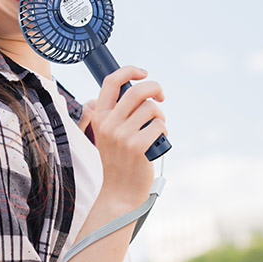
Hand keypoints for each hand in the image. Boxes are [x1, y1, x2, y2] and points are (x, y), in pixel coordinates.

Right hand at [90, 66, 165, 207]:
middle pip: (138, 91)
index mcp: (99, 117)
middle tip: (161, 97)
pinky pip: (160, 125)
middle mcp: (108, 124)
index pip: (111, 82)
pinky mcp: (137, 146)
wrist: (120, 191)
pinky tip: (156, 143)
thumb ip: (117, 112)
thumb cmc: (119, 159)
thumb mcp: (108, 133)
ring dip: (160, 116)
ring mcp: (122, 135)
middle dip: (155, 89)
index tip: (143, 73)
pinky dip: (163, 132)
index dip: (129, 71)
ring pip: (152, 109)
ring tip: (157, 129)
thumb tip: (139, 90)